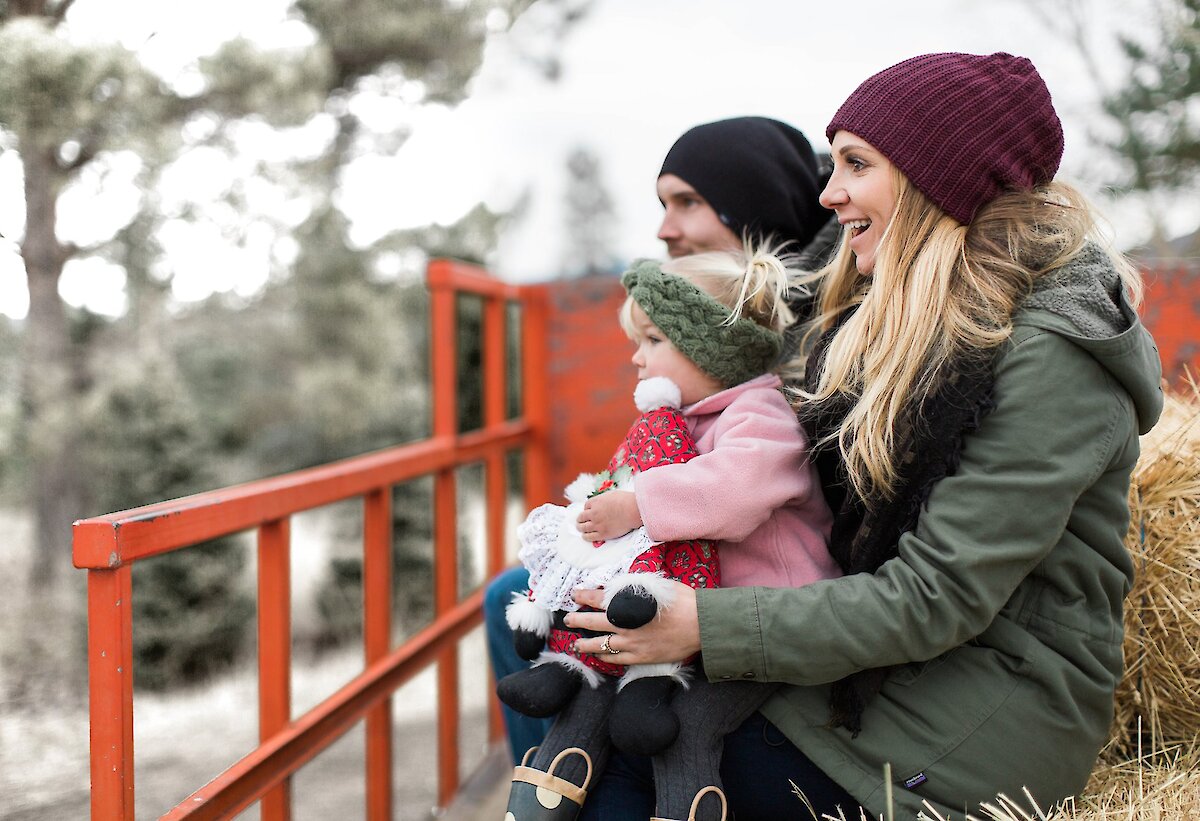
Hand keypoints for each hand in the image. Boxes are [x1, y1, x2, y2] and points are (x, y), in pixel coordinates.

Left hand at [565, 583, 700, 664]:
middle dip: (577, 620)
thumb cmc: (682, 601)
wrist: (699, 624)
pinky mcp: (641, 657)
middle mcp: (625, 624)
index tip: (574, 595)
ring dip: (585, 644)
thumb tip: (624, 586)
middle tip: (568, 620)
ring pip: (600, 645)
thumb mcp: (657, 587)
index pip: (598, 599)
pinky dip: (605, 657)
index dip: (583, 596)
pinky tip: (600, 655)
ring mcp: (631, 643)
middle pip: (593, 622)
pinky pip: (617, 659)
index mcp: (627, 604)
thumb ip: (637, 588)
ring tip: (575, 644)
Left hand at [576, 491, 641, 541]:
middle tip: (579, 521)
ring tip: (580, 529)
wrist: (633, 510)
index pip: (586, 506)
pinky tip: (585, 536)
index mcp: (596, 502)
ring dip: (580, 528)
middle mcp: (594, 513)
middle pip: (581, 517)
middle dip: (580, 519)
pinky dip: (586, 536)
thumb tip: (603, 503)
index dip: (587, 510)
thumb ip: (604, 499)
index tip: (588, 512)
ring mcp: (597, 524)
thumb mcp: (612, 495)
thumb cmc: (626, 500)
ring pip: (583, 528)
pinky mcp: (602, 533)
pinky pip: (589, 537)